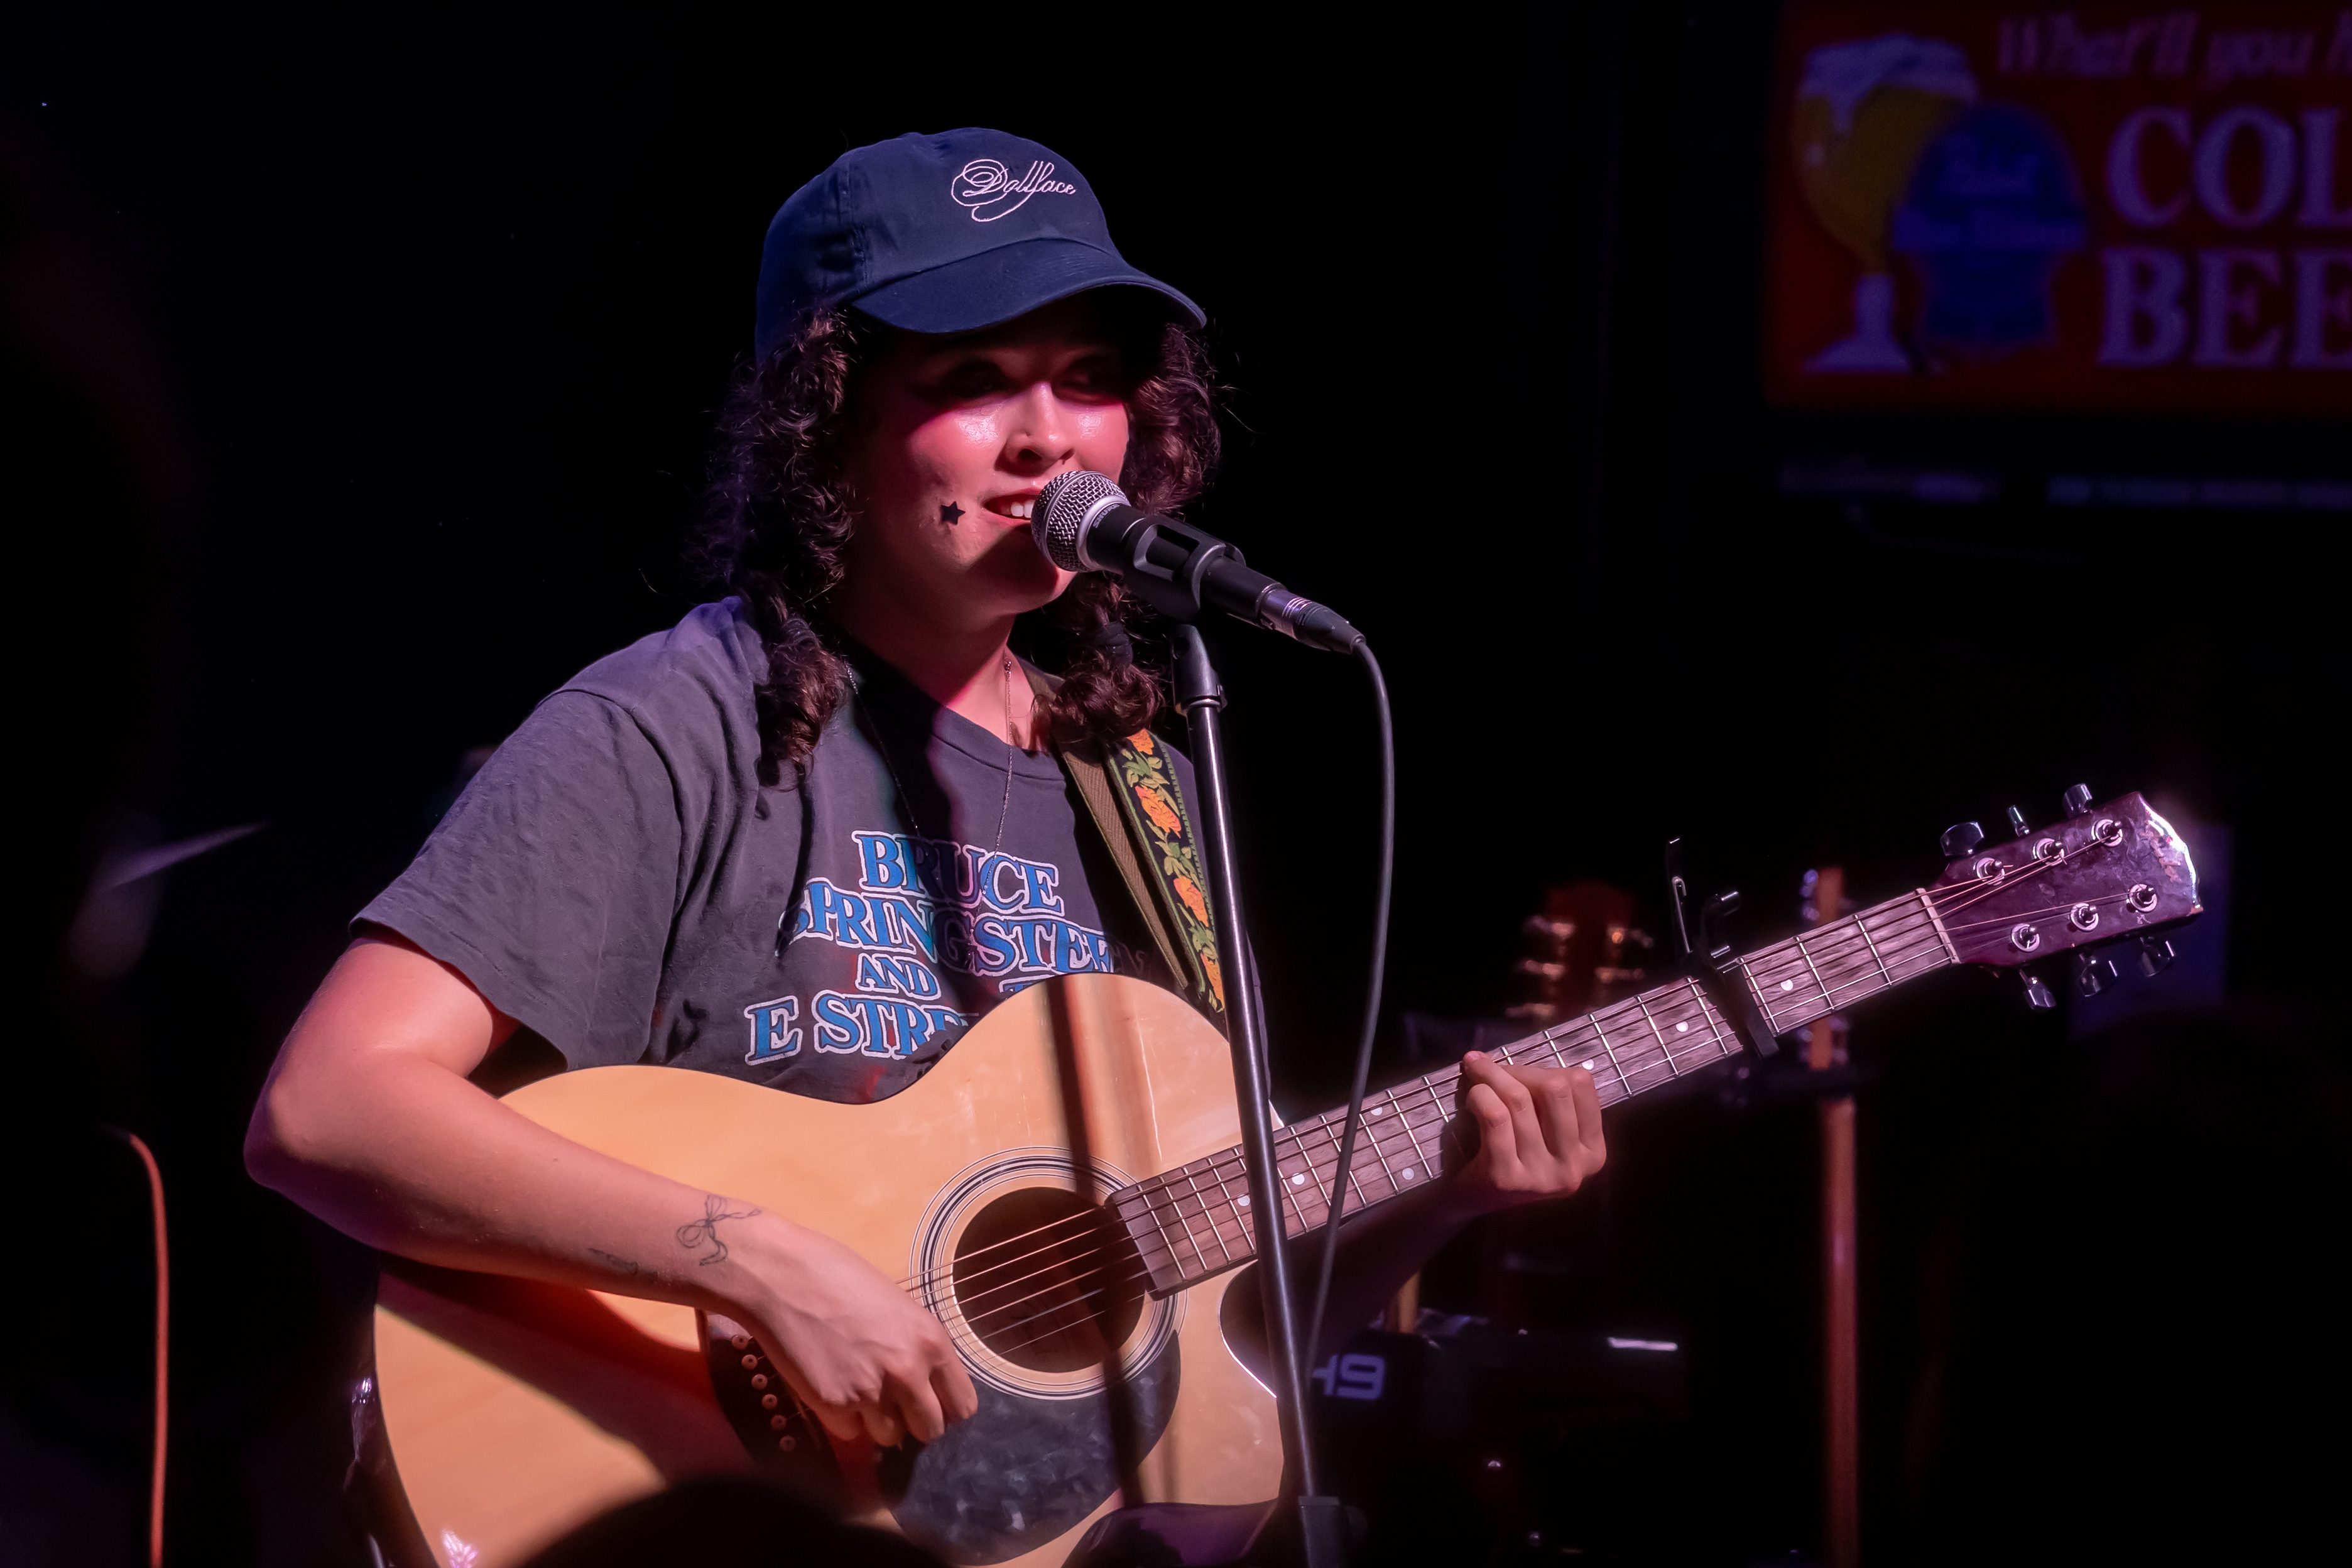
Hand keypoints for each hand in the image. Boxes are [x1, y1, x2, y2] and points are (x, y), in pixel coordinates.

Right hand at [732, 1216, 979, 1447]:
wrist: (784, 1277)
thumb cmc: (841, 1278)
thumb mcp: (898, 1307)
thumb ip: (916, 1348)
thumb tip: (925, 1386)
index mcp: (932, 1341)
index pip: (962, 1404)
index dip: (945, 1407)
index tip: (931, 1404)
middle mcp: (908, 1372)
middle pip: (929, 1429)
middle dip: (913, 1421)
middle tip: (894, 1404)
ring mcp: (870, 1393)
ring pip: (889, 1437)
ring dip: (877, 1422)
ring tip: (857, 1389)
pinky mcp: (833, 1406)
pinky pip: (850, 1433)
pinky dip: (842, 1419)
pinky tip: (831, 1386)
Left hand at [1445, 1051, 1606, 1213]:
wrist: (1471, 1199)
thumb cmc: (1510, 1151)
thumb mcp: (1543, 1128)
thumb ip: (1546, 1095)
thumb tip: (1520, 1053)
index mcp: (1593, 1152)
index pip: (1580, 1084)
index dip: (1544, 1068)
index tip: (1517, 1073)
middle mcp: (1575, 1169)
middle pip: (1554, 1088)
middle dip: (1517, 1069)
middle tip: (1489, 1069)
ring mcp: (1542, 1177)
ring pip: (1519, 1100)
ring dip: (1489, 1077)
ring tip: (1474, 1076)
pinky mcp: (1506, 1178)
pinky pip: (1495, 1116)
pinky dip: (1479, 1095)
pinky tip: (1470, 1099)